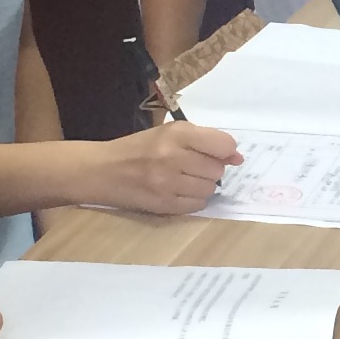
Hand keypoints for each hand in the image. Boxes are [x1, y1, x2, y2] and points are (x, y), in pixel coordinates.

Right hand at [80, 123, 241, 216]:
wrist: (102, 170)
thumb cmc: (139, 148)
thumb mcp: (169, 133)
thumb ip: (204, 140)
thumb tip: (237, 157)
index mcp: (176, 134)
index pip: (223, 144)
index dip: (225, 150)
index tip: (217, 152)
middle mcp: (173, 157)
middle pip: (217, 169)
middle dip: (210, 168)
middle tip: (191, 165)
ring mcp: (168, 183)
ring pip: (210, 189)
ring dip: (202, 185)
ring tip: (183, 178)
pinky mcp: (164, 204)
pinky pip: (197, 205)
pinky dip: (193, 199)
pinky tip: (178, 191)